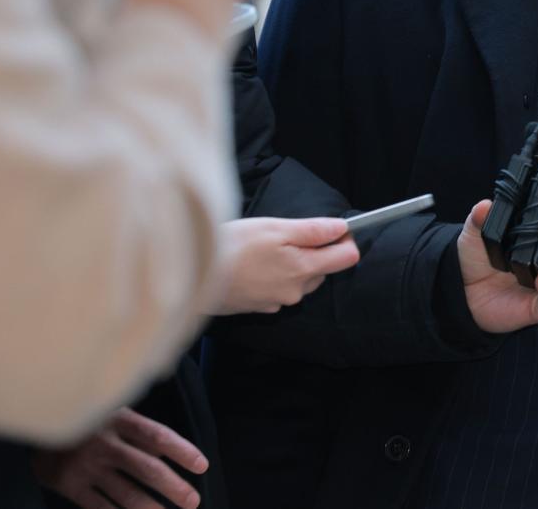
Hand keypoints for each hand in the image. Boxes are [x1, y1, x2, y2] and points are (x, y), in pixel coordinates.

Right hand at [31, 407, 206, 508]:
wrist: (38, 428)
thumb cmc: (88, 423)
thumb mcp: (113, 414)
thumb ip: (139, 432)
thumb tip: (170, 454)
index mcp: (120, 419)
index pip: (159, 436)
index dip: (183, 451)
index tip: (202, 466)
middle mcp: (106, 443)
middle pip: (148, 469)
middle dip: (174, 488)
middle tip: (193, 502)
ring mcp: (87, 467)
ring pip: (128, 494)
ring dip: (152, 508)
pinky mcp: (70, 486)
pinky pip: (102, 508)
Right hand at [213, 216, 360, 314]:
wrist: (192, 275)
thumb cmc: (234, 246)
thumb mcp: (276, 229)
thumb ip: (313, 230)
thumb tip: (342, 229)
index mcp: (304, 270)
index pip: (346, 259)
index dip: (345, 240)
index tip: (334, 230)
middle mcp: (294, 292)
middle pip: (321, 270)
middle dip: (313, 252)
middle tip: (286, 235)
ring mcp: (276, 302)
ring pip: (298, 281)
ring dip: (291, 265)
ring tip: (264, 250)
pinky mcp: (258, 307)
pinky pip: (277, 290)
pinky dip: (272, 277)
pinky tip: (252, 266)